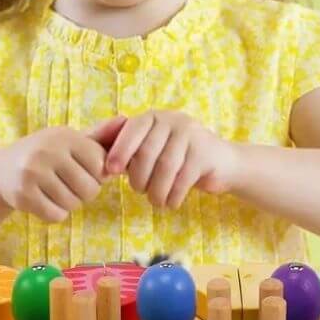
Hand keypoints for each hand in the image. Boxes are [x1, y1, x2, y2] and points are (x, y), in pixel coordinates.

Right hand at [0, 117, 125, 223]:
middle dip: (85, 192)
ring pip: (73, 204)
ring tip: (56, 191)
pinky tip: (44, 200)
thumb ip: (99, 135)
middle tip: (70, 185)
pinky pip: (56, 215)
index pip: (100, 164)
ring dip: (69, 203)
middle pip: (89, 188)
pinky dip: (54, 213)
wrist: (2, 171)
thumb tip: (125, 120)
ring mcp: (33, 173)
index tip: (84, 171)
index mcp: (64, 136)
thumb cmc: (46, 155)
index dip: (97, 174)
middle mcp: (48, 151)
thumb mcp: (70, 141)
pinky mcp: (23, 195)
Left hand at [103, 111, 240, 208]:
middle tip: (140, 191)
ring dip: (156, 191)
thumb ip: (125, 149)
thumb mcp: (151, 149)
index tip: (110, 171)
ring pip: (165, 168)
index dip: (119, 150)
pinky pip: (182, 179)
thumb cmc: (177, 159)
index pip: (132, 129)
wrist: (221, 164)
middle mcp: (173, 120)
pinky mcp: (205, 153)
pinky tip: (171, 202)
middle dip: (139, 177)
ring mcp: (191, 135)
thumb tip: (97, 155)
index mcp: (155, 117)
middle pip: (147, 152)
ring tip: (156, 201)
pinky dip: (173, 196)